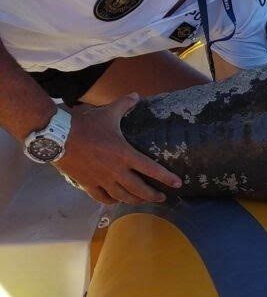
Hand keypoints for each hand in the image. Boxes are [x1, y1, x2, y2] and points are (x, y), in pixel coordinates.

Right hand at [55, 93, 181, 204]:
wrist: (58, 136)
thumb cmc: (86, 125)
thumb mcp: (109, 113)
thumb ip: (125, 105)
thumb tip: (136, 95)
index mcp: (125, 154)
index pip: (152, 169)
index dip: (166, 178)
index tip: (177, 184)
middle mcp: (116, 171)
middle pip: (139, 189)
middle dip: (153, 195)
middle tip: (162, 197)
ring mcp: (102, 180)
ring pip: (123, 197)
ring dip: (135, 201)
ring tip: (142, 201)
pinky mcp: (87, 184)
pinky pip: (102, 198)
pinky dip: (111, 201)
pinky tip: (116, 201)